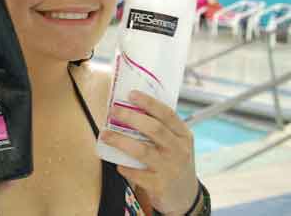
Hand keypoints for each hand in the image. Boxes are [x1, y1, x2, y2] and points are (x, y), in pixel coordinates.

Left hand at [100, 91, 198, 214]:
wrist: (186, 196)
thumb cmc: (174, 162)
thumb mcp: (177, 143)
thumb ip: (161, 128)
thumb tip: (130, 107)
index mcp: (183, 135)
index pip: (167, 114)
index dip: (149, 103)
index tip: (131, 94)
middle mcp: (179, 150)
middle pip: (154, 129)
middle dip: (131, 117)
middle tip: (113, 111)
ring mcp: (171, 168)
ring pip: (142, 151)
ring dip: (120, 141)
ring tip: (105, 134)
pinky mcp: (160, 186)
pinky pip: (137, 174)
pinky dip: (124, 167)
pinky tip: (117, 163)